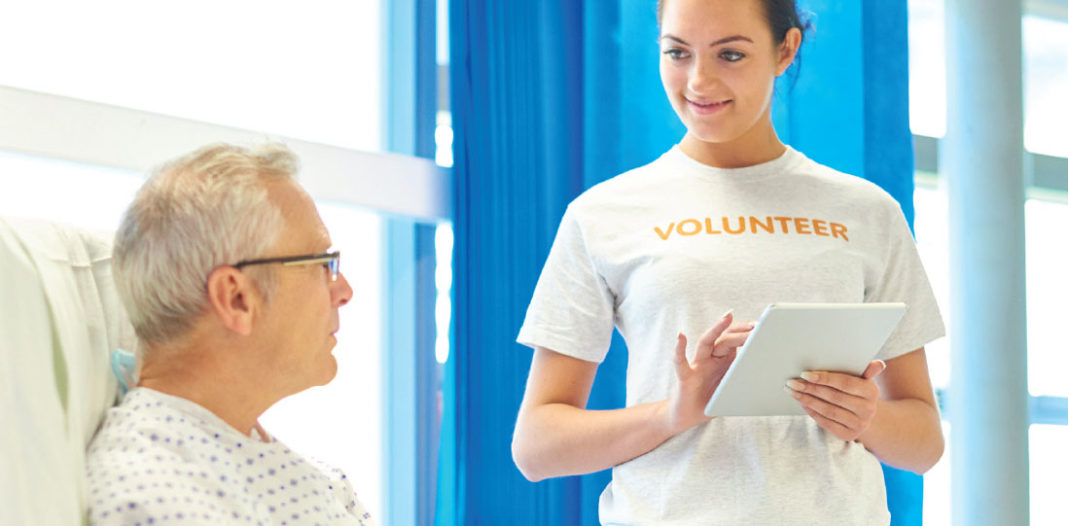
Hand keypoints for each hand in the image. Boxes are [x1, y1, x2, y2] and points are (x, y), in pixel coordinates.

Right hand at [664, 311, 753, 433]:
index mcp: (723, 360)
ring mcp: (697, 365)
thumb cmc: (711, 401)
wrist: (687, 416)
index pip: (734, 340)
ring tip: (727, 317)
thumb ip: (745, 380)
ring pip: (706, 342)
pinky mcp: (686, 377)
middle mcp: (710, 358)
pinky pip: (681, 361)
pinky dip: (679, 348)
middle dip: (739, 331)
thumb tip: (770, 377)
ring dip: (716, 329)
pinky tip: (681, 336)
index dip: (747, 333)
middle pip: (724, 338)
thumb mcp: (733, 389)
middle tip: (754, 325)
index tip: (762, 327)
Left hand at [786, 360, 886, 440]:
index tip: (805, 374)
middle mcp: (868, 410)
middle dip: (810, 389)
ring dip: (807, 400)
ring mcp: (859, 424)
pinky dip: (812, 412)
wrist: (864, 415)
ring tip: (792, 391)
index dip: (824, 378)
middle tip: (792, 382)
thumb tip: (879, 364)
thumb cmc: (857, 391)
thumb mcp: (863, 379)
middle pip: (833, 397)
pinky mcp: (848, 435)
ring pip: (828, 410)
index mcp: (872, 392)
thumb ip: (867, 370)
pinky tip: (802, 403)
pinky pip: (826, 422)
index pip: (845, 383)